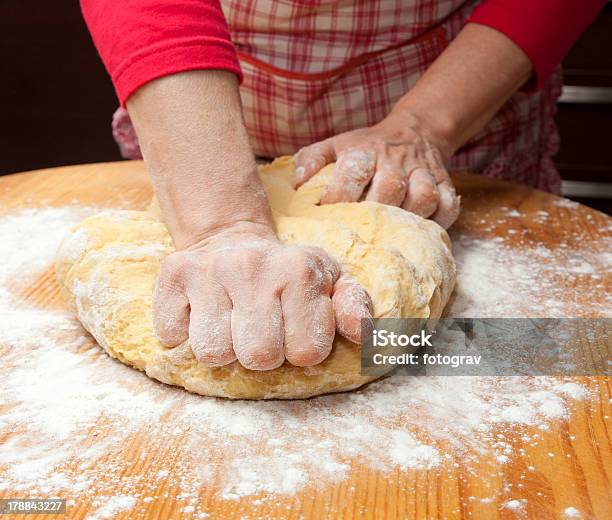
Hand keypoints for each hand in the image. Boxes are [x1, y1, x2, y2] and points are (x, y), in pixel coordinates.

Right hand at [152, 223, 371, 369]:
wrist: (231, 237)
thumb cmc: (288, 273)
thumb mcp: (330, 281)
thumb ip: (354, 307)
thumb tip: (364, 334)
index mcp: (299, 271)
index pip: (305, 352)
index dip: (300, 350)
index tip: (294, 330)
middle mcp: (252, 266)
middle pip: (258, 356)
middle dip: (262, 354)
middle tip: (261, 330)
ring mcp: (208, 270)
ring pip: (212, 353)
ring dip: (224, 348)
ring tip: (232, 323)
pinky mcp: (172, 276)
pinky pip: (172, 335)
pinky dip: (184, 334)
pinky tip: (202, 313)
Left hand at [293, 111, 459, 228]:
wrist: (412, 132)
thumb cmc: (365, 148)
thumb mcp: (334, 146)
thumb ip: (310, 161)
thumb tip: (296, 186)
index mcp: (363, 151)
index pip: (352, 173)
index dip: (338, 198)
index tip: (327, 216)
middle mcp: (394, 161)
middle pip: (389, 188)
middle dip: (375, 211)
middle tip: (362, 230)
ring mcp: (422, 172)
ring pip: (423, 197)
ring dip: (409, 218)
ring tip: (394, 232)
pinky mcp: (445, 182)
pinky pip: (448, 206)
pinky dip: (439, 220)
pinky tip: (422, 229)